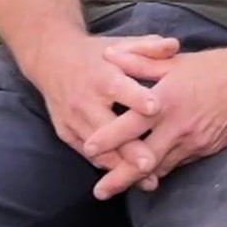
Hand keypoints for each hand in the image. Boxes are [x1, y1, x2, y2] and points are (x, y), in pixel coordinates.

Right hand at [22, 33, 177, 189]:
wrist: (52, 60)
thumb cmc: (97, 54)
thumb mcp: (121, 45)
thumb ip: (149, 47)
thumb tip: (175, 45)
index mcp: (100, 76)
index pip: (118, 87)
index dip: (136, 98)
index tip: (155, 108)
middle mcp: (84, 100)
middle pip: (107, 128)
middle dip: (128, 148)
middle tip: (151, 163)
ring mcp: (73, 120)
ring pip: (97, 149)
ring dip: (121, 167)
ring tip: (148, 181)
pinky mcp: (66, 133)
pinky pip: (88, 155)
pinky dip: (108, 167)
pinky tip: (129, 180)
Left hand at [83, 44, 226, 199]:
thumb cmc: (214, 66)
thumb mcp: (174, 60)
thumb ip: (139, 61)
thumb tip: (108, 56)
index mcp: (168, 101)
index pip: (132, 126)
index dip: (109, 139)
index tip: (88, 149)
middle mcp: (179, 126)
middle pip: (144, 160)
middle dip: (119, 178)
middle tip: (99, 192)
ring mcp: (195, 141)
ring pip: (162, 167)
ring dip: (140, 179)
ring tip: (119, 186)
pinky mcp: (208, 149)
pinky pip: (180, 163)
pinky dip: (163, 169)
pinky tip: (151, 173)